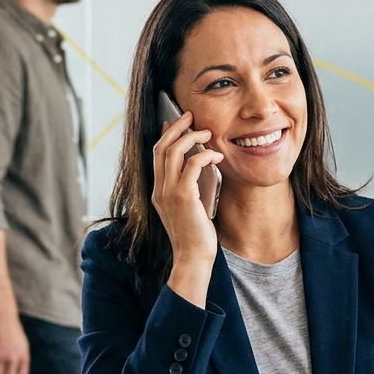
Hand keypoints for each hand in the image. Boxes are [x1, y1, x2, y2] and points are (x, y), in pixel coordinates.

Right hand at [152, 111, 223, 302]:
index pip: (156, 155)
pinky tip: (217, 156)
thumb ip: (190, 186)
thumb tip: (200, 163)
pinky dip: (205, 155)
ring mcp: (168, 193)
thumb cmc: (196, 235)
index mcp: (158, 191)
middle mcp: (159, 189)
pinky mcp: (183, 197)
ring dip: (191, 136)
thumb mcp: (190, 206)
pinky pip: (193, 165)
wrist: (193, 258)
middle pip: (161, 147)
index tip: (174, 121)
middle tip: (190, 115)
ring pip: (173, 151)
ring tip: (206, 132)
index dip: (165, 135)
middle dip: (176, 127)